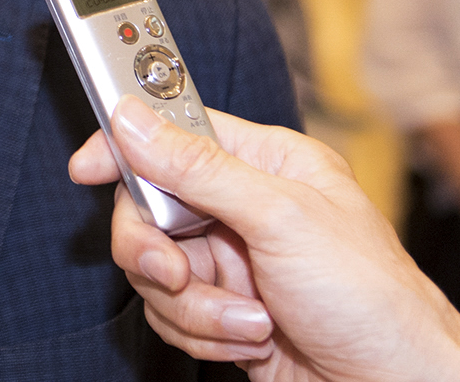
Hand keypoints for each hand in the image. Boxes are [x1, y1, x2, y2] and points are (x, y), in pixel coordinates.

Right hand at [68, 97, 459, 381]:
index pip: (172, 132)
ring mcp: (232, 264)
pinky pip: (172, 316)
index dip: (123, 144)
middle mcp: (242, 208)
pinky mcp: (224, 315)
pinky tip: (254, 341)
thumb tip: (134, 118)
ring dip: (195, 308)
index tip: (85, 168)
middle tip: (177, 273)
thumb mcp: (282, 219)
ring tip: (251, 322)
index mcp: (264, 163)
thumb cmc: (374, 299)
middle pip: (147, 210)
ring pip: (155, 272)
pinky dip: (205, 335)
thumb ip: (199, 168)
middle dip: (157, 253)